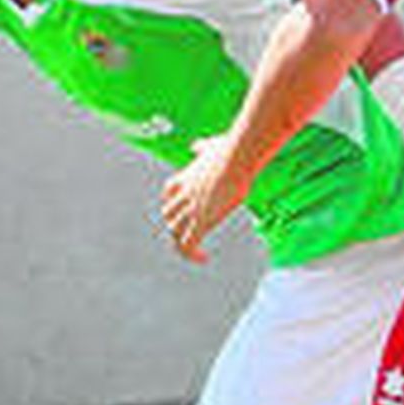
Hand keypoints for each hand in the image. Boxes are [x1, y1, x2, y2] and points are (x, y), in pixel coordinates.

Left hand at [160, 136, 248, 263]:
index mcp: (184, 178)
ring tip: (197, 251)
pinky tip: (204, 258)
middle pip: (168, 216)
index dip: (174, 204)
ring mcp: (190, 209)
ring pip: (174, 232)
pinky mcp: (200, 221)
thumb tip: (196, 146)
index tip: (187, 211)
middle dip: (177, 225)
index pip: (168, 195)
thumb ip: (201, 147)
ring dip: (184, 241)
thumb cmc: (230, 150)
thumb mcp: (211, 146)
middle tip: (193, 234)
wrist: (235, 158)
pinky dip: (191, 255)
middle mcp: (183, 195)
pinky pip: (187, 245)